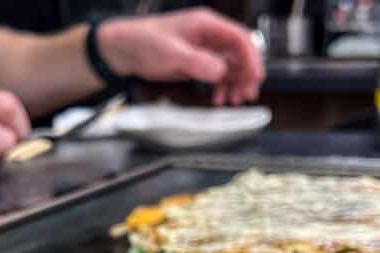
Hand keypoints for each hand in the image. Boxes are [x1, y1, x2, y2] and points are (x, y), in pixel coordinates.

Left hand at [96, 9, 264, 105]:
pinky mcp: (197, 62)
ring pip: (231, 66)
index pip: (239, 38)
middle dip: (246, 75)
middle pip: (239, 53)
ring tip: (234, 100)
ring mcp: (204, 49)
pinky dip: (222, 87)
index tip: (256, 77)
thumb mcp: (171, 52)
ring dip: (235, 83)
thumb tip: (220, 71)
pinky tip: (219, 98)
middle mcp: (209, 35)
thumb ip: (197, 62)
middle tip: (247, 94)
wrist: (124, 49)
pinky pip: (218, 74)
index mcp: (206, 24)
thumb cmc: (143, 41)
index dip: (251, 58)